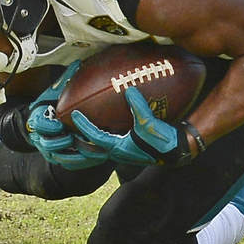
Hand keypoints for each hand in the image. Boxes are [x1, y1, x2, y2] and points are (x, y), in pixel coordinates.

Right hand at [25, 61, 108, 169]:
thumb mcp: (55, 92)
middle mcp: (41, 138)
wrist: (43, 122)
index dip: (49, 126)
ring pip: (61, 157)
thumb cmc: (51, 105)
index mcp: (38, 121)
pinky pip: (70, 164)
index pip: (40, 125)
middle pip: (50, 145)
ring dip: (77, 154)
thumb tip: (79, 62)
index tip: (59, 123)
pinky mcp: (59, 159)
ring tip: (93, 149)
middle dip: (64, 142)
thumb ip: (66, 79)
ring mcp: (49, 151)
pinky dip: (83, 162)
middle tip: (80, 138)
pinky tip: (98, 158)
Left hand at [69, 87, 191, 166]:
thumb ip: (139, 107)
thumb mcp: (150, 123)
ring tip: (76, 133)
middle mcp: (117, 153)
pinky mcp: (128, 150)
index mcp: (119, 148)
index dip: (83, 125)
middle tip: (66, 129)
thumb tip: (130, 90)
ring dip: (86, 143)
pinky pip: (108, 146)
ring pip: (98, 151)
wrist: (177, 151)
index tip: (74, 115)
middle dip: (77, 141)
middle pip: (90, 150)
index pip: (95, 137)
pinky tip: (100, 130)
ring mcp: (122, 153)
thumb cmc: (163, 140)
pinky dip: (100, 139)